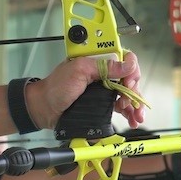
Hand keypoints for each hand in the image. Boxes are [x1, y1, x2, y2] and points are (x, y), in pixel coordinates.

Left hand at [29, 53, 145, 130]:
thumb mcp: (79, 71)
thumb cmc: (55, 87)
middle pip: (129, 78)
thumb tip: (128, 63)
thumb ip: (103, 66)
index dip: (130, 70)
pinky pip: (120, 106)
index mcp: (97, 61)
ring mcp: (103, 89)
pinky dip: (129, 113)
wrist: (43, 109)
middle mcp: (102, 73)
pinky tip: (133, 120)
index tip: (128, 82)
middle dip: (134, 91)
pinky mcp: (102, 103)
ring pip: (127, 94)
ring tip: (136, 116)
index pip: (124, 59)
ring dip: (135, 104)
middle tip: (129, 101)